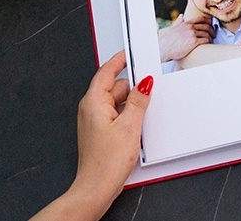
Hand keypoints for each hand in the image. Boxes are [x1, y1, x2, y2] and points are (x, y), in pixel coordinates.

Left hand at [31, 52, 151, 219]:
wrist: (96, 187)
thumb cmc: (106, 162)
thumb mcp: (130, 126)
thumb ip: (139, 101)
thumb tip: (144, 83)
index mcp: (93, 102)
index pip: (106, 72)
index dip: (119, 60)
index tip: (130, 53)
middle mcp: (91, 109)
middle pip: (115, 87)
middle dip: (132, 88)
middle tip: (150, 89)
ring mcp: (95, 121)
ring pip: (117, 102)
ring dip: (131, 104)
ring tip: (144, 114)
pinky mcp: (100, 132)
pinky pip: (116, 114)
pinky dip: (128, 115)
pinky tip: (137, 125)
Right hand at [158, 14, 214, 61]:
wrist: (163, 48)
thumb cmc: (167, 40)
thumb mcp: (173, 28)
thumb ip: (179, 22)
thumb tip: (182, 16)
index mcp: (186, 23)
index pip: (201, 19)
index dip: (209, 21)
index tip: (212, 24)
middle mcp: (190, 27)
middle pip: (206, 26)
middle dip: (212, 30)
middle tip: (214, 34)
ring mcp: (192, 34)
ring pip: (207, 33)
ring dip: (211, 36)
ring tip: (212, 39)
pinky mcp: (193, 42)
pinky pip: (206, 40)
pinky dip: (209, 41)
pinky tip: (208, 44)